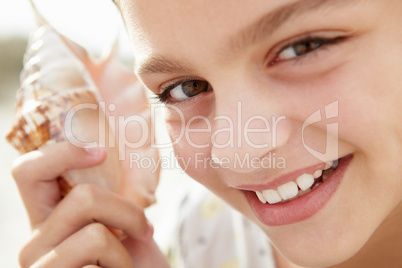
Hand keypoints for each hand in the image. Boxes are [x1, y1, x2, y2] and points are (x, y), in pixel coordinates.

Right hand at [12, 141, 168, 266]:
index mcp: (47, 217)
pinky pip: (99, 267)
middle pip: (84, 198)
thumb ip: (105, 196)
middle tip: (144, 231)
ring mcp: (42, 267)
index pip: (28, 172)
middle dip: (128, 212)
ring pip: (96, 236)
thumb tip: (107, 154)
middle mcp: (35, 242)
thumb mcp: (119, 221)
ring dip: (126, 251)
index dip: (62, 153)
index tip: (101, 153)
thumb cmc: (131, 259)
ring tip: (124, 265)